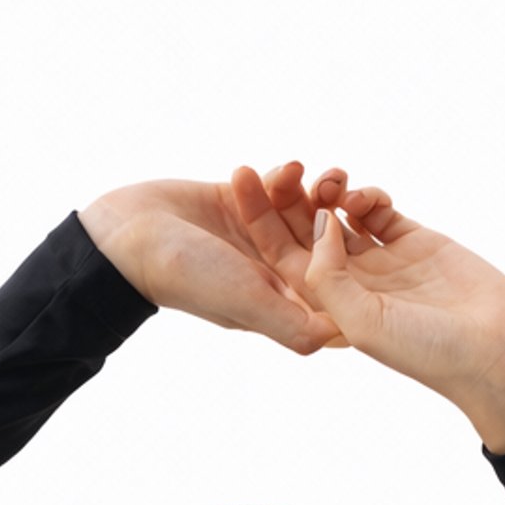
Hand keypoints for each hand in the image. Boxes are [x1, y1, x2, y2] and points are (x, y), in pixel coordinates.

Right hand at [77, 175, 347, 355]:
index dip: (354, 269)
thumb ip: (293, 325)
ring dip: (312, 191)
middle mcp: (267, 273)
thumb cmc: (188, 277)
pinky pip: (273, 190)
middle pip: (317, 245)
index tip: (375, 241)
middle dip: (335, 217)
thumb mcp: (248, 303)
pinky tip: (288, 166)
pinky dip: (283, 178)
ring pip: (298, 213)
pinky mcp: (236, 205)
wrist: (129, 237)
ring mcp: (251, 238)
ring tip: (319, 172)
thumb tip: (342, 337)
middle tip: (347, 190)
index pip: (329, 291)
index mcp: (276, 303)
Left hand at [229, 161, 504, 443]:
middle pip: (305, 233)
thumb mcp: (363, 323)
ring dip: (329, 192)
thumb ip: (330, 278)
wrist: (495, 352)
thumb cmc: (428, 352)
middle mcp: (350, 287)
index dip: (259, 221)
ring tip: (330, 180)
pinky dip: (367, 195)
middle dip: (289, 199)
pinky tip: (363, 194)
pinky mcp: (415, 242)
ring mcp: (381, 263)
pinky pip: (379, 209)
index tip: (242, 181)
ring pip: (340, 216)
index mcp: (328, 312)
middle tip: (277, 165)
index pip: (282, 261)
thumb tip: (318, 224)